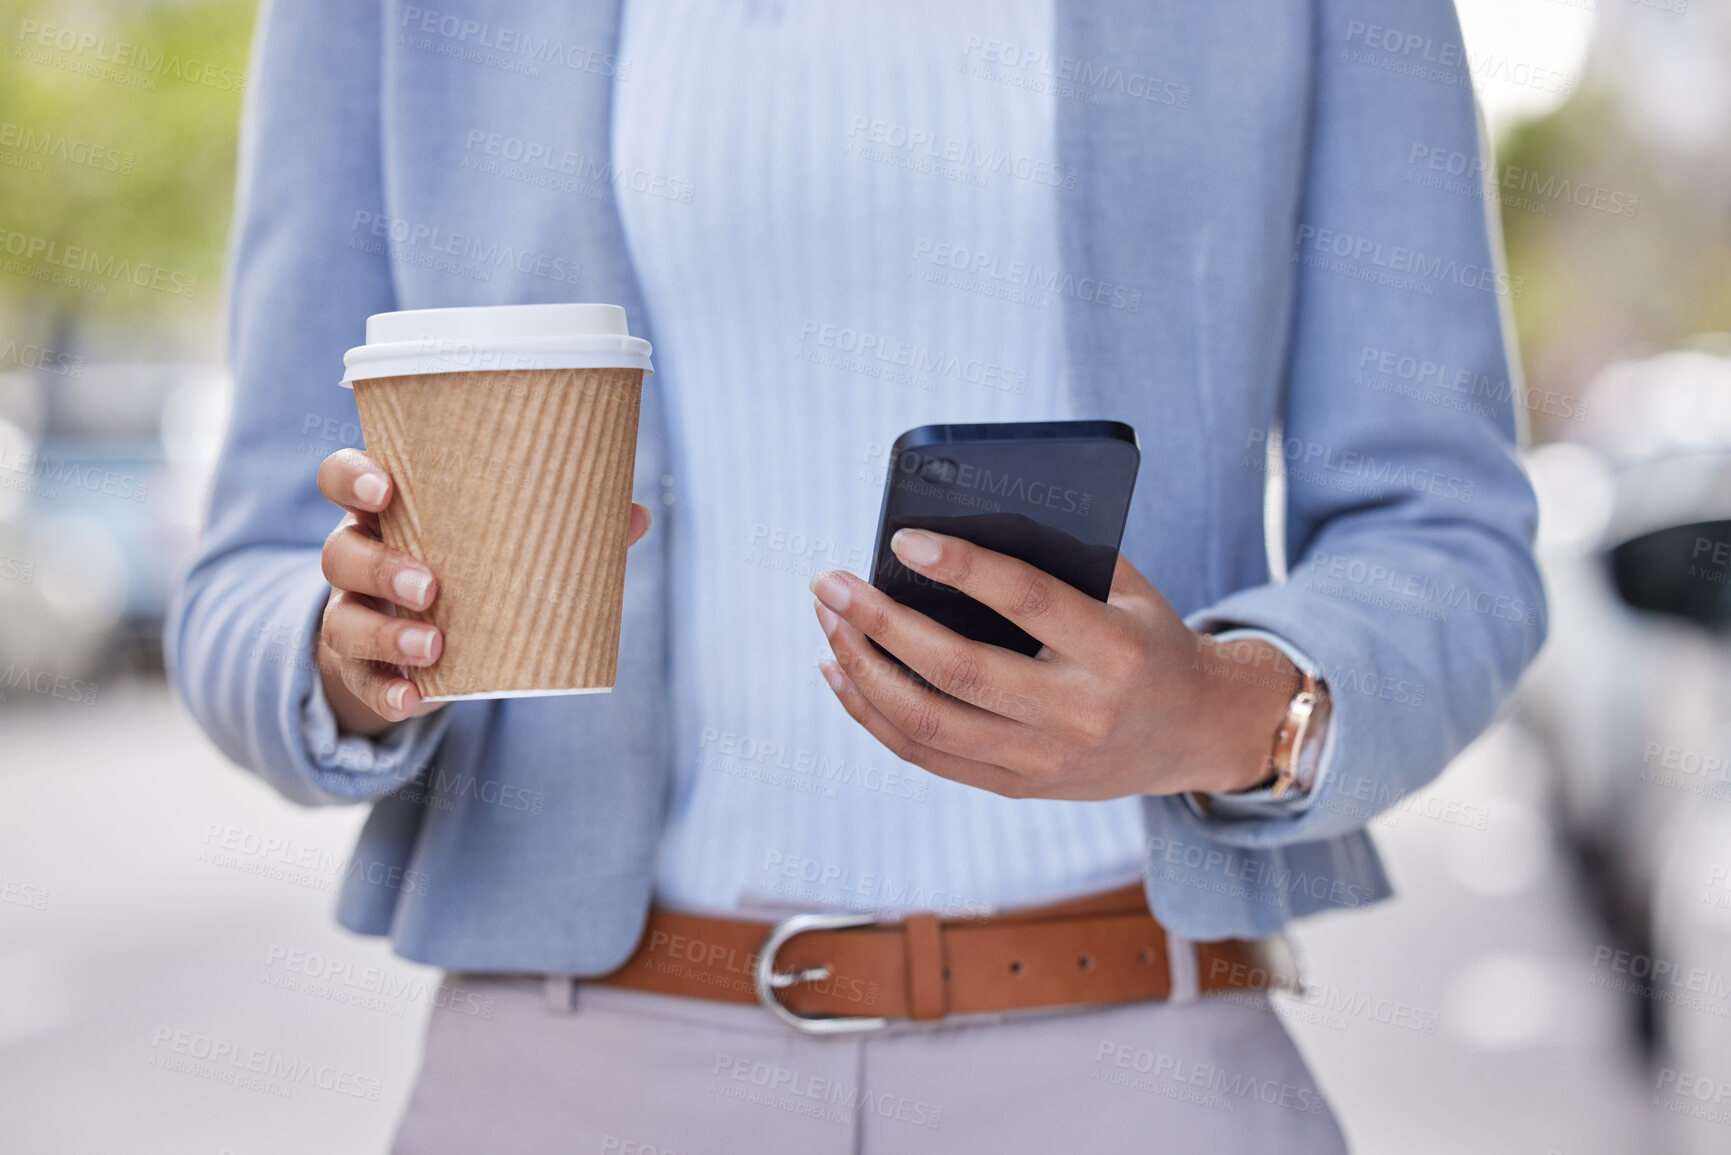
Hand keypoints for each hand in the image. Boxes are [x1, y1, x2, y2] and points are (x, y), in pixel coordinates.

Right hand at [315, 449, 651, 734]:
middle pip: (340, 552)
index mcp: (391, 513)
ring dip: (386, 633)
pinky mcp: (361, 669)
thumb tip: (638, 514)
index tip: (385, 490)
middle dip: (379, 565)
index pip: (343, 479)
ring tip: (435, 646)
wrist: (421, 646)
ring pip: (344, 621)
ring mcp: (352, 614)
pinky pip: (363, 682)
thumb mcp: (499, 546)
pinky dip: (389, 693)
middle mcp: (358, 558)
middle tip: (430, 585)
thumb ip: (563, 528)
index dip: (352, 479)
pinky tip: (415, 701)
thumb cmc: (468, 570)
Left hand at [810, 529, 1300, 800]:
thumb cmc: (1148, 638)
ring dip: (863, 668)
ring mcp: (1044, 761)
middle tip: (829, 582)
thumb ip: (1057, 557)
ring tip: (829, 621)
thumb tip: (956, 523)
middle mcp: (1078, 713)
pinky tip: (842, 672)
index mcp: (1114, 650)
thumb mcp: (1126, 589)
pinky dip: (872, 713)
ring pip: (927, 722)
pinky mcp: (1018, 787)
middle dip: (880, 623)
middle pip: (957, 671)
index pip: (1026, 602)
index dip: (960, 568)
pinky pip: (926, 754)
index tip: (900, 539)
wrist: (1196, 731)